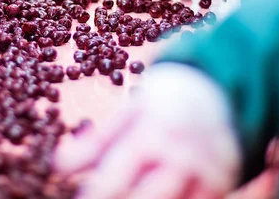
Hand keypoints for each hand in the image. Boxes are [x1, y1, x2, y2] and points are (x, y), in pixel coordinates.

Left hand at [55, 64, 240, 198]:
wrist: (217, 90)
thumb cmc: (163, 100)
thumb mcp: (128, 112)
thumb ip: (94, 142)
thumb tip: (55, 165)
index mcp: (152, 135)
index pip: (114, 180)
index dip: (92, 196)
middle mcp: (180, 159)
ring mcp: (206, 176)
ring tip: (126, 198)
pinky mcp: (223, 187)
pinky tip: (156, 197)